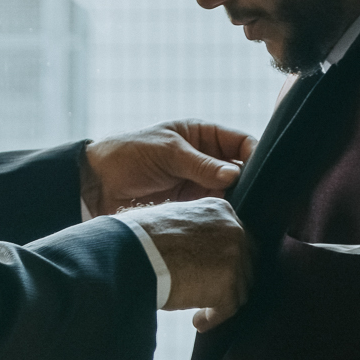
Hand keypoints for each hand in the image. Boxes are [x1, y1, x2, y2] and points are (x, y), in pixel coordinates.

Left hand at [82, 120, 255, 216]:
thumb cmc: (128, 154)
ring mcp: (199, 184)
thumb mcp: (166, 151)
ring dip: (237, 202)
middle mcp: (206, 159)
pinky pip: (214, 211)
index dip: (256, 154)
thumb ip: (200, 164)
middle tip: (257, 196)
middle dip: (250, 182)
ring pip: (231, 193)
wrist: (96, 184)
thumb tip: (235, 174)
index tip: (263, 171)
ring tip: (244, 211)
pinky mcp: (190, 207)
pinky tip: (227, 223)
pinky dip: (221, 217)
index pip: (241, 142)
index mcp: (202, 135)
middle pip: (242, 170)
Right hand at [120, 198, 250, 325]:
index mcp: (220, 210)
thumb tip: (198, 249)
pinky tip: (198, 322)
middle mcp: (234, 229)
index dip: (226, 260)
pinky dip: (213, 318)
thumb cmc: (140, 238)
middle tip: (210, 294)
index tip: (213, 274)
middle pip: (244, 264)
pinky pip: (228, 308)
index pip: (236, 239)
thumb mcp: (173, 218)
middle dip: (229, 281)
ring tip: (200, 311)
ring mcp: (233, 256)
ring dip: (220, 301)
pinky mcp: (227, 283)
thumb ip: (195, 229)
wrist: (132, 253)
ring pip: (239, 288)